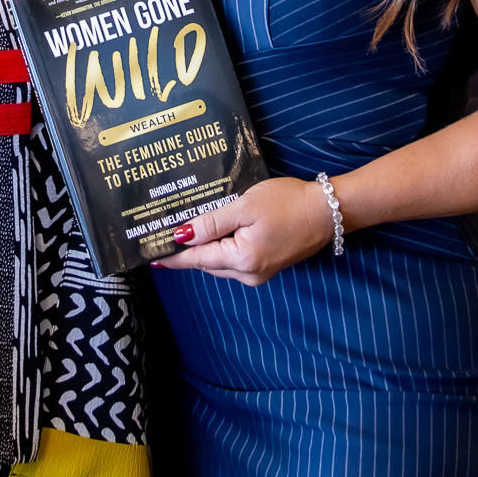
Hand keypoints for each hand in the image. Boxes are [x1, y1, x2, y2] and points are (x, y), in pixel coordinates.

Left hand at [153, 177, 337, 284]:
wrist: (327, 211)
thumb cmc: (288, 203)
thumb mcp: (245, 207)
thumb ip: (212, 223)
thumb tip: (182, 236)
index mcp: (241, 260)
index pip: (197, 259)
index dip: (172, 257)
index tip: (150, 257)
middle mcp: (249, 273)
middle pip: (207, 263)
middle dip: (186, 251)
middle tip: (162, 237)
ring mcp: (259, 272)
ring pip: (220, 262)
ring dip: (204, 249)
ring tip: (184, 233)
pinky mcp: (267, 265)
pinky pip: (235, 259)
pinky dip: (221, 248)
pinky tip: (213, 234)